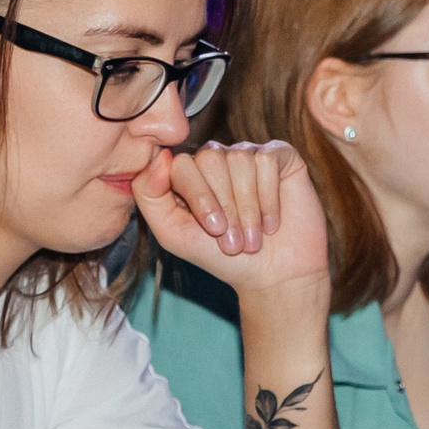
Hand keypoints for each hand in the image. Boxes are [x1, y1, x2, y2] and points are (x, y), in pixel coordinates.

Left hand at [134, 141, 329, 300]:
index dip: (199, 196)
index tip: (214, 230)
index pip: (181, 164)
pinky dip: (269, 197)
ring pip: (240, 159)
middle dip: (225, 206)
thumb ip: (149, 196)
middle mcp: (215, 157)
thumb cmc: (220, 257)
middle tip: (235, 241)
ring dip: (248, 207)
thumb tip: (160, 156)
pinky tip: (272, 222)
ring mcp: (247, 153)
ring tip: (253, 237)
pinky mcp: (279, 156)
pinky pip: (268, 160)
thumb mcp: (173, 234)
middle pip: (210, 159)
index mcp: (186, 173)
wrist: (271, 275)